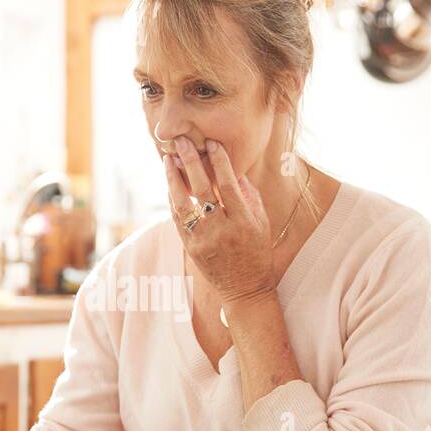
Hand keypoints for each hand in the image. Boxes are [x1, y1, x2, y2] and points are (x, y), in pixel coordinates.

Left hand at [165, 136, 274, 303]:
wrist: (245, 288)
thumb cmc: (257, 252)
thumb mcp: (262, 222)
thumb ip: (249, 195)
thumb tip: (233, 169)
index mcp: (243, 222)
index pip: (229, 185)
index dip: (219, 162)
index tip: (211, 143)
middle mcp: (222, 231)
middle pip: (202, 190)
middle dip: (190, 162)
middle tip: (181, 142)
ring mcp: (203, 241)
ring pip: (183, 204)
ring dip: (173, 179)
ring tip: (168, 159)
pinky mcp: (190, 249)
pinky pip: (178, 219)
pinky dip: (173, 200)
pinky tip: (170, 184)